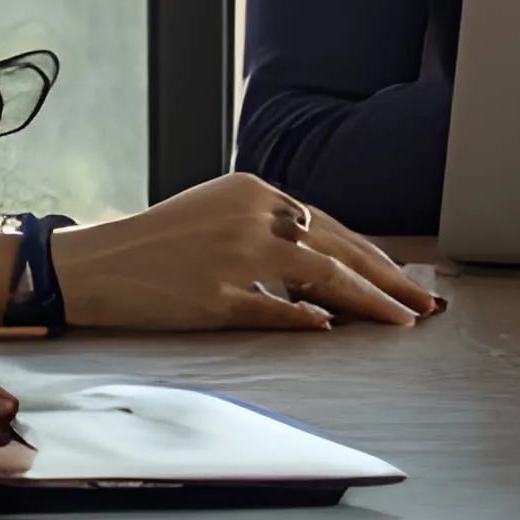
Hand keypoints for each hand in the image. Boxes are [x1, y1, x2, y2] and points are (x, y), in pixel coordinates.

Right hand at [53, 174, 441, 330]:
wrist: (95, 263)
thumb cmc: (158, 243)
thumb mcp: (218, 213)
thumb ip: (270, 228)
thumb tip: (326, 260)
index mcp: (256, 191)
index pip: (331, 228)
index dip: (374, 257)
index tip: (406, 279)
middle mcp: (252, 216)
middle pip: (338, 250)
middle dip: (389, 280)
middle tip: (424, 304)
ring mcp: (235, 256)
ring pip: (321, 278)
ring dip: (369, 302)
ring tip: (401, 321)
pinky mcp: (215, 295)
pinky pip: (273, 309)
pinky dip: (305, 318)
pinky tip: (333, 328)